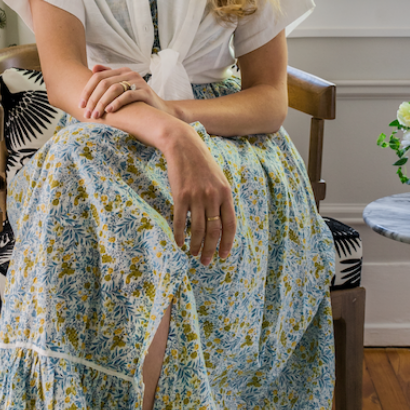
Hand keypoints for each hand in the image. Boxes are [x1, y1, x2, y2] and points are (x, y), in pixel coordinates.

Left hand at [80, 64, 172, 119]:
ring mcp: (138, 82)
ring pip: (114, 89)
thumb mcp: (122, 89)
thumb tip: (93, 68)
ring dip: (102, 103)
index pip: (98, 77)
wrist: (159, 111)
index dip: (87, 90)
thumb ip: (109, 78)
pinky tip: (109, 111)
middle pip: (104, 83)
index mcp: (121, 71)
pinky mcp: (145, 92)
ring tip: (96, 115)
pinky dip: (116, 103)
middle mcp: (129, 74)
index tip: (80, 105)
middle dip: (93, 99)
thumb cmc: (137, 102)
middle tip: (87, 113)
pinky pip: (127, 95)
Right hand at [165, 128, 235, 265]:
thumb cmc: (202, 164)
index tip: (223, 256)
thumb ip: (221, 199)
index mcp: (226, 193)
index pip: (230, 224)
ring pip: (198, 229)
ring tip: (193, 254)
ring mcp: (197, 196)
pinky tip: (179, 243)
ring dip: (196, 246)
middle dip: (211, 249)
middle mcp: (213, 197)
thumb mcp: (219, 179)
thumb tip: (221, 224)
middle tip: (206, 262)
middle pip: (214, 231)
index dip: (227, 242)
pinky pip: (181, 222)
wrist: (184, 146)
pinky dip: (180, 235)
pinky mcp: (180, 196)